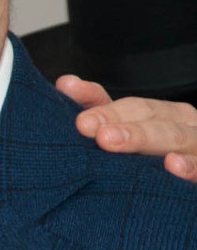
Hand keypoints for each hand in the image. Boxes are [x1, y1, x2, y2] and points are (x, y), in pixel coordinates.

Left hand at [58, 74, 196, 181]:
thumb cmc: (154, 161)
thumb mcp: (129, 134)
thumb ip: (101, 111)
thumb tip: (65, 83)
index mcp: (163, 115)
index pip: (132, 106)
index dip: (105, 109)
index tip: (76, 114)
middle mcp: (184, 124)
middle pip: (151, 117)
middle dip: (119, 122)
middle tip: (89, 130)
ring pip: (176, 137)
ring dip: (144, 138)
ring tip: (110, 141)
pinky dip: (190, 166)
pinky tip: (173, 165)